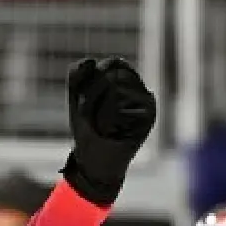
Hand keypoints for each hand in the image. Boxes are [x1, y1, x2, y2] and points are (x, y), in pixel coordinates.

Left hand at [62, 57, 157, 207]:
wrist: (94, 165)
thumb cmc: (87, 131)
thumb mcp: (77, 99)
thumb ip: (78, 76)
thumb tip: (90, 61)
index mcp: (127, 81)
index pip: (112, 64)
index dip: (93, 79)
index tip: (87, 100)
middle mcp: (141, 89)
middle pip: (113, 76)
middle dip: (92, 96)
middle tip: (93, 118)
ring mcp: (148, 102)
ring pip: (115, 90)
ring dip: (97, 110)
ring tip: (102, 127)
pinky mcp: (148, 117)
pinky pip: (119, 109)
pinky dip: (106, 122)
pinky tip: (111, 134)